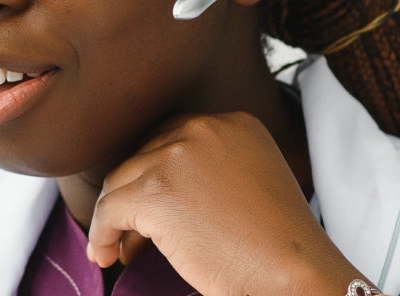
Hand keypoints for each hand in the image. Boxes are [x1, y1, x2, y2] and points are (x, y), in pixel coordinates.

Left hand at [85, 112, 367, 294]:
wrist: (295, 275)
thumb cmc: (279, 247)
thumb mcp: (253, 185)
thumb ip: (212, 172)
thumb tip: (160, 193)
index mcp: (234, 123)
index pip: (173, 140)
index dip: (157, 176)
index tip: (154, 209)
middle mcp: (204, 129)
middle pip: (143, 158)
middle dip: (135, 197)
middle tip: (135, 236)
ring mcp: (176, 157)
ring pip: (120, 183)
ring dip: (116, 218)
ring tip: (120, 249)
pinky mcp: (154, 192)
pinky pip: (109, 210)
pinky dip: (103, 234)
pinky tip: (107, 255)